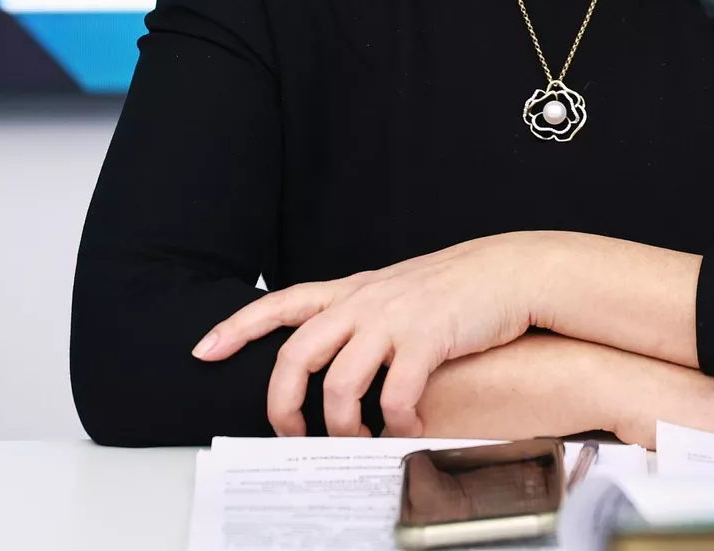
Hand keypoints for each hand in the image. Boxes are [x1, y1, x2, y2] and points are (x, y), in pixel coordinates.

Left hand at [190, 233, 553, 437]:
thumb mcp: (397, 292)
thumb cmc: (456, 288)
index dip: (238, 326)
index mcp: (352, 291)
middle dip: (282, 404)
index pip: (281, 302)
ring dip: (343, 426)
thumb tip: (338, 357)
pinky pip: (395, 396)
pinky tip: (408, 430)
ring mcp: (393, 319)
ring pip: (340, 385)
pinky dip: (396, 424)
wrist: (510, 271)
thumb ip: (363, 316)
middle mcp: (363, 302)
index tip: (204, 349)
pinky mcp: (426, 338)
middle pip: (296, 355)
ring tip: (359, 441)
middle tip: (290, 435)